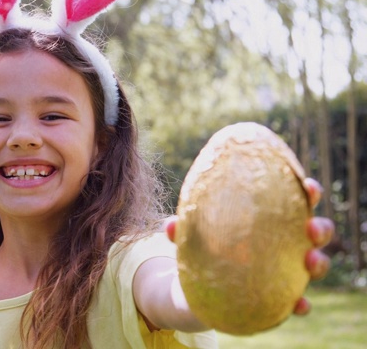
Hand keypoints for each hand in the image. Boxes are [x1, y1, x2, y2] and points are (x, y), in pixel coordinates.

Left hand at [166, 178, 334, 315]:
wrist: (198, 288)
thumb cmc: (203, 247)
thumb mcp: (191, 236)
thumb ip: (182, 230)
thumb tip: (169, 225)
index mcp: (269, 218)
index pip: (294, 199)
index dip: (307, 191)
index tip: (306, 186)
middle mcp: (286, 242)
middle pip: (314, 230)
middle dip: (320, 227)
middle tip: (310, 228)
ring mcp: (287, 270)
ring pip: (315, 264)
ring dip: (319, 262)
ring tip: (309, 261)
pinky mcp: (282, 297)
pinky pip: (298, 301)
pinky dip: (301, 303)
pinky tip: (299, 305)